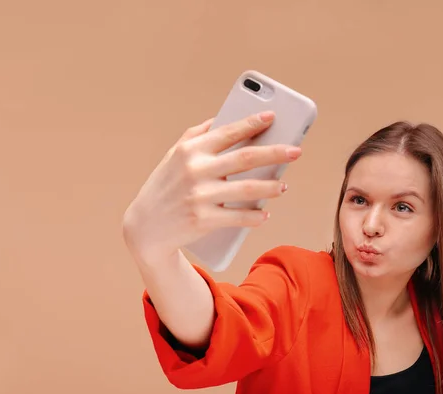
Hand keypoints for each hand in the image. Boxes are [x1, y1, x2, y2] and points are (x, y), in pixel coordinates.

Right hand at [122, 111, 301, 263]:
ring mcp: (200, 196)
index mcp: (190, 150)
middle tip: (296, 150)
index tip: (273, 117)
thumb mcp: (173, 156)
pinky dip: (255, 216)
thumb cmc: (164, 186)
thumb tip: (223, 118)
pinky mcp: (204, 220)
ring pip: (247, 190)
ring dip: (271, 187)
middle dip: (275, 152)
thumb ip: (196, 135)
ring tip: (283, 185)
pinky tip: (265, 213)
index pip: (228, 132)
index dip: (253, 123)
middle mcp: (195, 170)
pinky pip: (239, 217)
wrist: (145, 227)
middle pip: (245, 158)